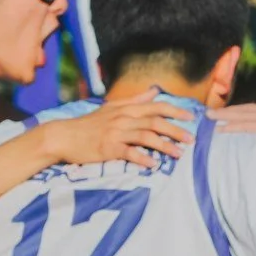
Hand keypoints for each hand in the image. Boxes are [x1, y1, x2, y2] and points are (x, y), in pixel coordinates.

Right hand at [39, 97, 192, 169]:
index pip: (156, 106)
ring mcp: (115, 133)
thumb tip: (154, 91)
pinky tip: (153, 164)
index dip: (175, 110)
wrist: (63, 136)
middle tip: (191, 140)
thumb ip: (135, 100)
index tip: (191, 117)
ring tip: (178, 155)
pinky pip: (129, 153)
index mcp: (125, 109)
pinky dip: (143, 158)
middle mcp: (123, 119)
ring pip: (146, 137)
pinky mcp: (108, 149)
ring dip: (165, 146)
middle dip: (176, 130)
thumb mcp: (111, 108)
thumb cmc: (88, 124)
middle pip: (155, 122)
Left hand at [215, 103, 255, 169]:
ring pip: (246, 115)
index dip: (241, 111)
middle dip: (229, 110)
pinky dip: (234, 127)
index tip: (228, 113)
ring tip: (212, 119)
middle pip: (249, 109)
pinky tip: (222, 129)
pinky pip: (249, 126)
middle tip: (212, 113)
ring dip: (227, 116)